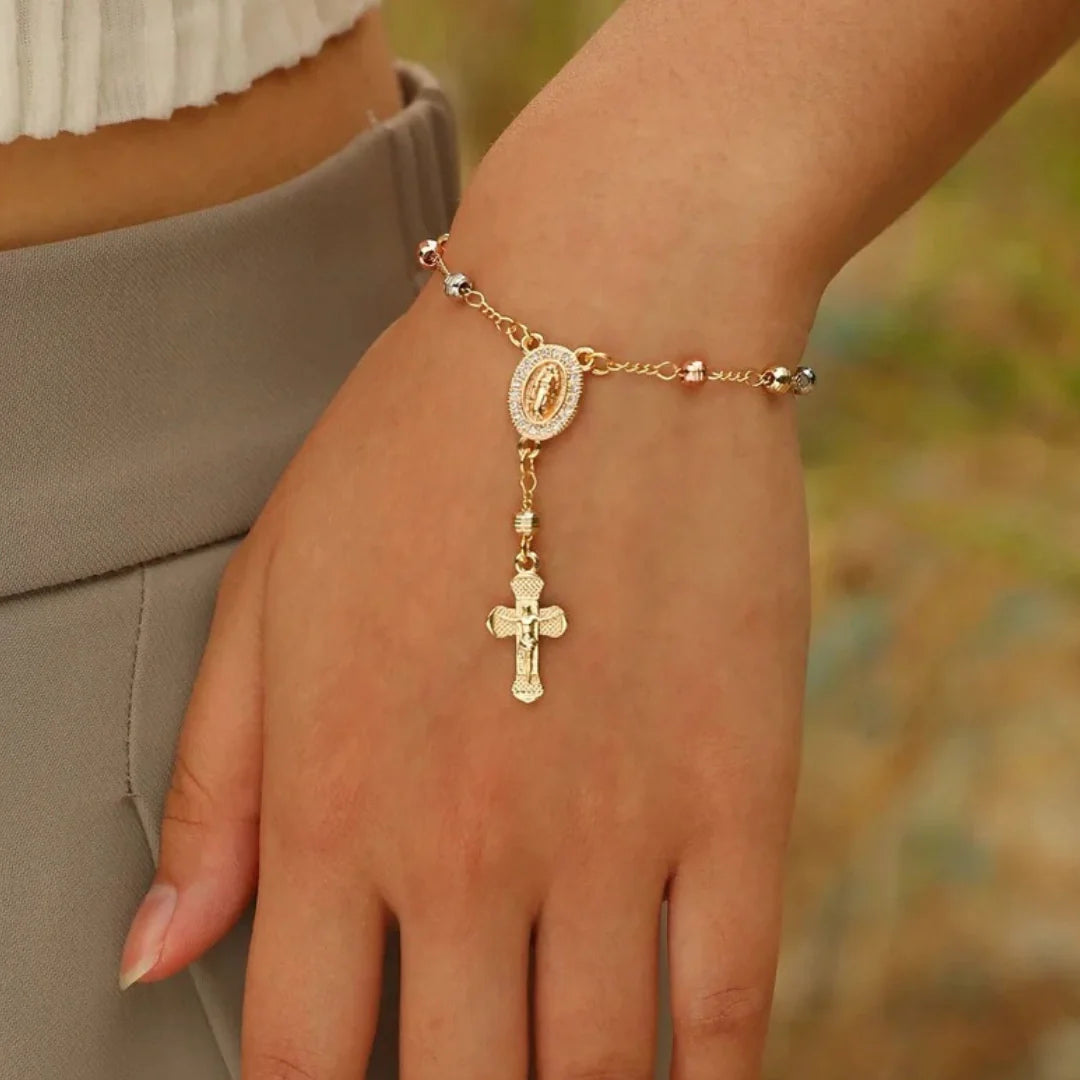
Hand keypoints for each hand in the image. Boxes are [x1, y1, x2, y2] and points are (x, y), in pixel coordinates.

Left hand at [118, 277, 810, 1078]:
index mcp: (338, 803)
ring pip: (591, 1074)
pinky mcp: (738, 793)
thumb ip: (216, 785)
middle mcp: (469, 848)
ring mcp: (615, 831)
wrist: (604, 327)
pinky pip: (727, 1002)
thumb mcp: (271, 591)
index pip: (303, 1056)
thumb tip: (159, 952)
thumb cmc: (422, 445)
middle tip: (464, 1074)